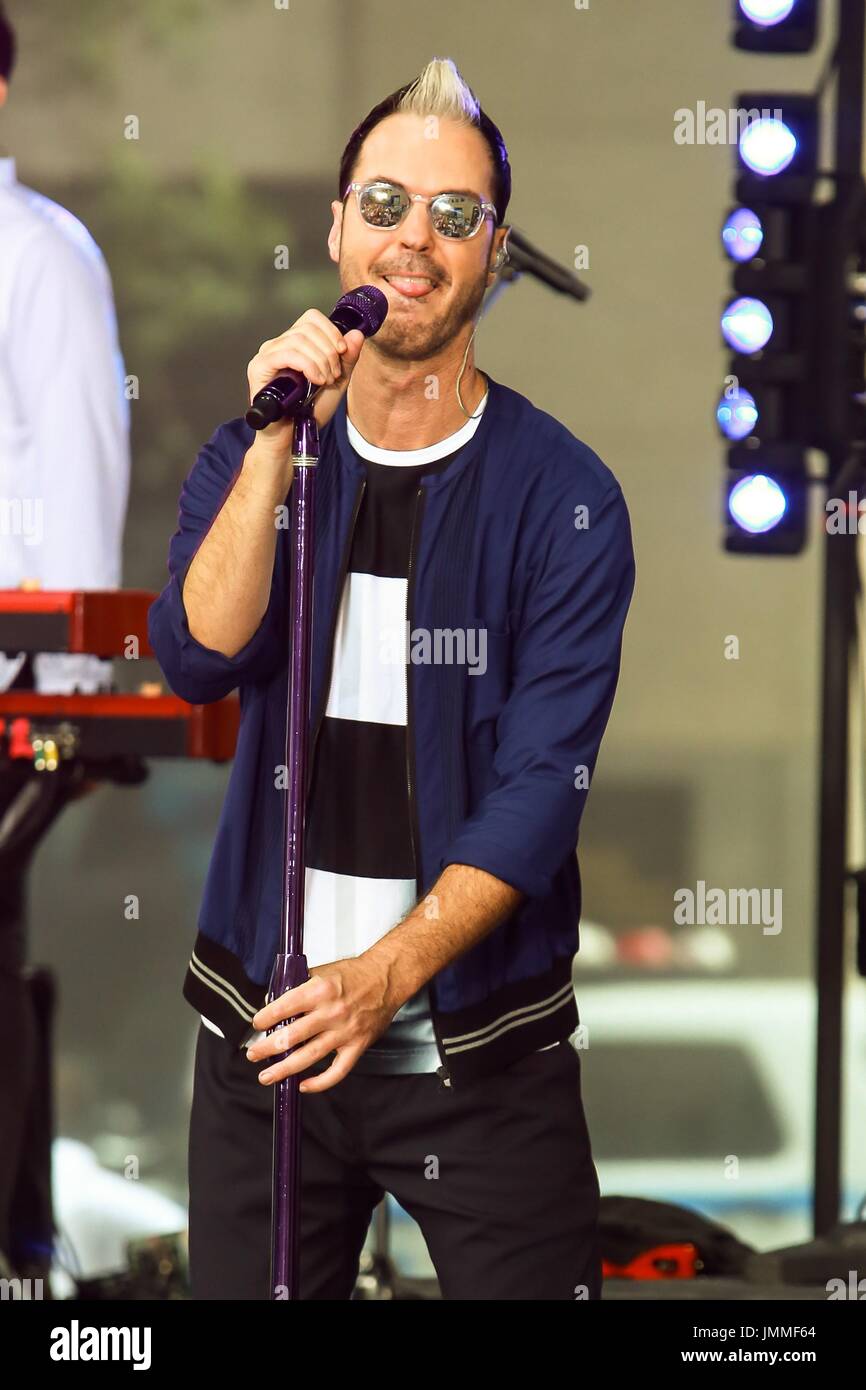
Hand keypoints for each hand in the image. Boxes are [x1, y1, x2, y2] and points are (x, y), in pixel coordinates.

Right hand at [246, 309, 365, 466]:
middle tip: (334, 375)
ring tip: (325, 382)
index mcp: (294, 344)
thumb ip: (347, 360)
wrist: (291, 439)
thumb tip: (357, 334)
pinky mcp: (259, 367)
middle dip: (329, 351)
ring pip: (299, 340)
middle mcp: (278, 345)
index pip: (311, 318)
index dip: (331, 331)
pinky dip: (307, 365)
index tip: (343, 353)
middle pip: (308, 328)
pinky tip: (315, 381)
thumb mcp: (336, 383)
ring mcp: (267, 355)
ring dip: (321, 361)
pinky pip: (287, 353)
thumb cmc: (309, 413)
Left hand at [246, 955, 398, 1092]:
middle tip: (253, 1054)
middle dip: (267, 1048)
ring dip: (284, 1069)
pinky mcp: (357, 1045)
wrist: (386, 978)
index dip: (265, 1018)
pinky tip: (304, 1085)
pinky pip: (337, 1071)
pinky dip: (319, 1083)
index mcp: (320, 990)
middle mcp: (332, 1012)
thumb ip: (298, 986)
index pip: (283, 1007)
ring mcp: (345, 1032)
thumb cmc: (355, 974)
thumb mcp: (322, 971)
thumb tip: (273, 1001)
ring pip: (309, 1056)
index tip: (257, 1024)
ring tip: (268, 1076)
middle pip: (292, 1036)